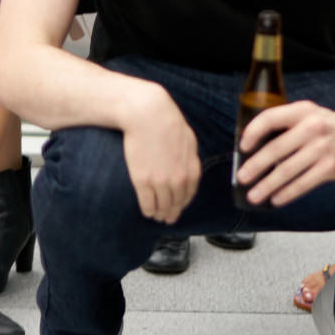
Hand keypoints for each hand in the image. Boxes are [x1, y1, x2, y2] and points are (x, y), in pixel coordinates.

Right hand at [121, 86, 201, 224]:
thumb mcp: (189, 141)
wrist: (148, 115)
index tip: (177, 208)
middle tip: (167, 218)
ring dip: (159, 214)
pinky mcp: (142, 181)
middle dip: (171, 213)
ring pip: (162, 207)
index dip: (182, 205)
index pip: (188, 196)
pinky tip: (147, 211)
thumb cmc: (168, 123)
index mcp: (191, 170)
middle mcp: (178, 180)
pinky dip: (148, 211)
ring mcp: (160, 182)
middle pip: (175, 204)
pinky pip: (147, 204)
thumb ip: (190, 160)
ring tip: (156, 216)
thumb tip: (189, 172)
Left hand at [236, 101, 334, 208]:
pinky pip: (303, 184)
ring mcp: (321, 149)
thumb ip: (287, 124)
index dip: (253, 132)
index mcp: (302, 111)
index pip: (271, 118)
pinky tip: (276, 199)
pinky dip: (287, 193)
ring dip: (267, 185)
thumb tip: (256, 148)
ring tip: (254, 195)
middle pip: (276, 149)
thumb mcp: (309, 114)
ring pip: (287, 170)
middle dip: (255, 166)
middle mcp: (311, 128)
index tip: (243, 146)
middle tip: (242, 177)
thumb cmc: (328, 125)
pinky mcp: (329, 167)